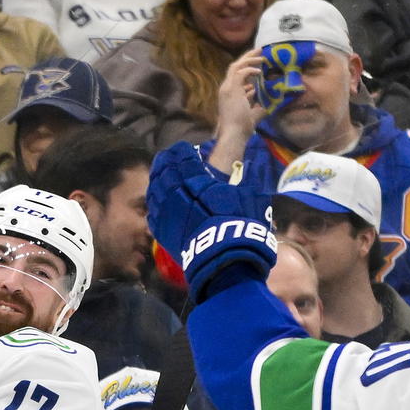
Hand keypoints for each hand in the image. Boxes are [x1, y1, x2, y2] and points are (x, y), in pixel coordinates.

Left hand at [147, 142, 275, 300]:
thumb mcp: (252, 193)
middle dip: (168, 161)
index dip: (183, 150)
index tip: (187, 149)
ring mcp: (165, 213)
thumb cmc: (242, 225)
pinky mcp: (161, 233)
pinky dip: (155, 203)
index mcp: (195, 179)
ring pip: (154, 189)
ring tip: (164, 177)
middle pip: (163, 169)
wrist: (226, 261)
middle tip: (172, 159)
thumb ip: (253, 168)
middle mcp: (175, 193)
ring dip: (158, 179)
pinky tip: (160, 201)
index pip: (181, 156)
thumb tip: (257, 147)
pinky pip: (152, 212)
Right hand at [210, 51, 267, 168]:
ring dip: (249, 59)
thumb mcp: (252, 115)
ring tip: (261, 56)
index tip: (258, 66)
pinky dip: (250, 69)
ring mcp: (227, 88)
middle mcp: (226, 88)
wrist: (233, 135)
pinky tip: (259, 71)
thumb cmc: (241, 129)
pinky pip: (241, 73)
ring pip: (236, 66)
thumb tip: (265, 103)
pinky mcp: (231, 89)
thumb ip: (257, 107)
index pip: (236, 75)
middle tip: (260, 51)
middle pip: (235, 66)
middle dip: (248, 57)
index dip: (247, 68)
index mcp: (229, 93)